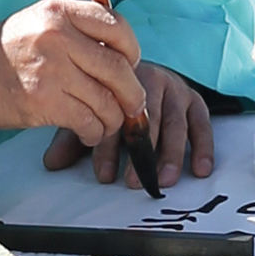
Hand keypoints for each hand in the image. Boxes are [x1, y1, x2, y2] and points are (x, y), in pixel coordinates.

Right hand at [0, 0, 147, 147]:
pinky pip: (87, 121)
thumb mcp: (43, 21)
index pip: (117, 26)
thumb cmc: (9, 50)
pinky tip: (90, 132)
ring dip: (114, 118)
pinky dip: (95, 131)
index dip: (132, 50)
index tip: (132, 64)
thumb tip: (125, 57)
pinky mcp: (42, 101)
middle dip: (132, 92)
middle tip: (133, 104)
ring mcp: (51, 69)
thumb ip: (81, 29)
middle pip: (118, 68)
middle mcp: (58, 36)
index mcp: (60, 11)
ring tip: (108, 122)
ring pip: (106, 100)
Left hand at [41, 60, 217, 189]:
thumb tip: (52, 163)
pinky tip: (199, 169)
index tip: (104, 175)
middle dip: (141, 154)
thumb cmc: (113, 99)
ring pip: (175, 124)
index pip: (114, 116)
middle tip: (134, 182)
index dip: (109, 147)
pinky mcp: (195, 100)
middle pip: (148, 119)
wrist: (144, 73)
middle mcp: (150, 82)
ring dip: (171, 154)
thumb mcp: (91, 113)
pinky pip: (202, 124)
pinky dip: (203, 147)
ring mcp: (175, 91)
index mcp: (119, 82)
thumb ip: (72, 138)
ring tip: (164, 179)